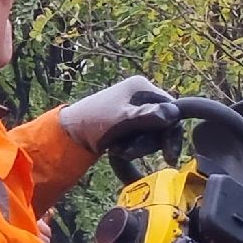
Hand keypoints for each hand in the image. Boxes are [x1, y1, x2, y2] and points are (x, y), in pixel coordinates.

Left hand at [60, 75, 179, 152]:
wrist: (68, 133)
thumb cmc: (94, 122)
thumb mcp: (123, 119)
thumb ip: (149, 116)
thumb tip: (174, 114)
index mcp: (141, 87)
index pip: (172, 110)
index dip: (171, 133)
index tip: (168, 155)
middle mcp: (140, 94)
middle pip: (162, 123)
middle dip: (148, 142)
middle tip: (131, 152)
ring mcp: (134, 107)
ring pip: (152, 132)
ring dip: (138, 146)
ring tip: (117, 150)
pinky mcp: (128, 120)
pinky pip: (141, 135)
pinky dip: (132, 145)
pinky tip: (117, 149)